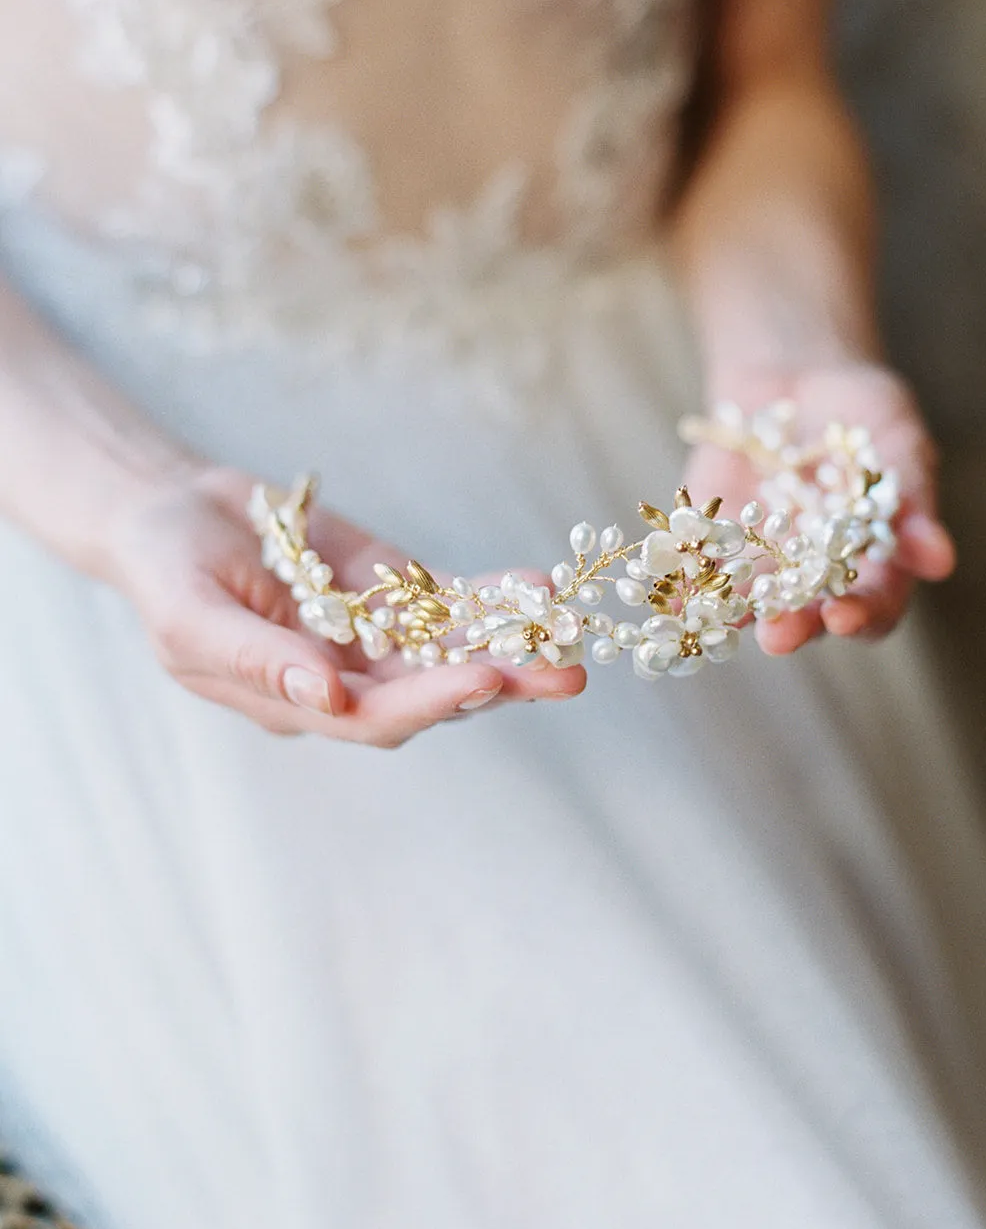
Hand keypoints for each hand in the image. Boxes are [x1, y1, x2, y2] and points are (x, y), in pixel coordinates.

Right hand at [105, 463, 584, 743]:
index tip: (486, 679)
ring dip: (516, 646)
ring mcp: (377, 636)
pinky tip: (540, 586)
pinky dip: (496, 596)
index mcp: (298, 703)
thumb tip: (326, 699)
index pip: (375, 717)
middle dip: (500, 684)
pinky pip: (454, 602)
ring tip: (574, 638)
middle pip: (434, 694)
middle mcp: (349, 680)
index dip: (432, 703)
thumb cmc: (166, 569)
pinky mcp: (396, 591)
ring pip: (456, 650)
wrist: (176, 512)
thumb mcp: (189, 616)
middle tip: (564, 676)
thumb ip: (255, 660)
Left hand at [685, 362, 955, 653]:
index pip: (876, 605)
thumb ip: (912, 500)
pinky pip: (698, 567)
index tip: (846, 616)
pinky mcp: (712, 538)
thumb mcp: (897, 441)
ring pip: (751, 603)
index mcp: (873, 563)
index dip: (864, 615)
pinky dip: (684, 581)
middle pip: (810, 616)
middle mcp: (816, 575)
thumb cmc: (866, 412)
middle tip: (779, 636)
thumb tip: (940, 561)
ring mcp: (762, 561)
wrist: (797, 372)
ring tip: (727, 619)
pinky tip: (672, 592)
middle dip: (796, 627)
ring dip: (736, 615)